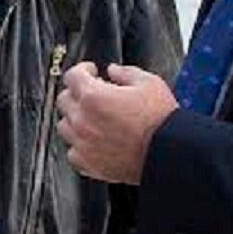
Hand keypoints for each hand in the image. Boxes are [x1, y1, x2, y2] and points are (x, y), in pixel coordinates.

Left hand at [56, 61, 178, 183]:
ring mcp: (83, 143)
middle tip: (93, 94)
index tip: (90, 71)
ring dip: (75, 118)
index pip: (72, 76)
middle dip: (77, 93)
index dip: (82, 70)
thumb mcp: (149, 83)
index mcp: (93, 96)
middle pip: (64, 99)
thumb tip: (114, 71)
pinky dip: (79, 145)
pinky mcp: (88, 164)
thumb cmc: (160, 121)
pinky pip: (72, 152)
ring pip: (64, 126)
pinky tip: (92, 141)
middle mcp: (82, 120)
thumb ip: (126, 72)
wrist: (169, 153)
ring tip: (92, 118)